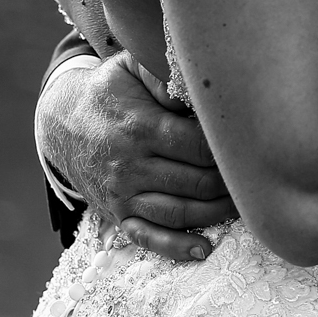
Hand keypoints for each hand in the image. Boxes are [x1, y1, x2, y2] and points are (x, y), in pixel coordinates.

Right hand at [36, 50, 235, 259]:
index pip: (199, 148)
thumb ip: (163, 74)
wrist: (63, 122)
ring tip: (241, 205)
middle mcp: (131, 166)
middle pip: (196, 183)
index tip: (248, 145)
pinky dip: (177, 248)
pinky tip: (204, 248)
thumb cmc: (110, 92)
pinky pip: (148, 237)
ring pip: (179, 214)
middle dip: (230, 183)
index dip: (228, 151)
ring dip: (216, 214)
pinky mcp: (117, 213)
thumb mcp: (130, 68)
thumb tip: (196, 88)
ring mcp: (122, 194)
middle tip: (254, 175)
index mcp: (141, 128)